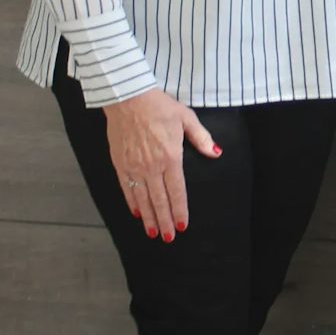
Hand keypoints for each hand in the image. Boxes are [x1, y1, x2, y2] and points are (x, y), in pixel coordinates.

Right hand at [103, 89, 220, 241]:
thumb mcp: (185, 117)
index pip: (177, 191)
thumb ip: (201, 138)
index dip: (180, 210)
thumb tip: (215, 153)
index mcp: (171, 157)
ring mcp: (134, 166)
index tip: (182, 226)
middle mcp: (152, 166)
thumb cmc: (158, 105)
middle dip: (165, 221)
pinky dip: (132, 202)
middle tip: (168, 238)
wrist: (127, 96)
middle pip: (160, 200)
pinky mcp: (120, 163)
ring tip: (153, 233)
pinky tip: (136, 213)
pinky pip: (127, 188)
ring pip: (143, 199)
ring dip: (149, 217)